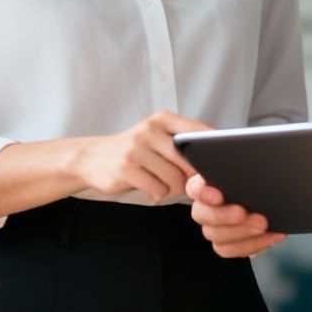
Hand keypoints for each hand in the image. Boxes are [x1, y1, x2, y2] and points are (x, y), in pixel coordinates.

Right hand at [69, 111, 211, 201]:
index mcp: (162, 119)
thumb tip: (216, 161)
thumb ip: (183, 143)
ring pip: (175, 179)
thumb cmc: (134, 151)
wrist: (92, 158)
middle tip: (183, 179)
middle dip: (190, 176)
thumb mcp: (157, 137)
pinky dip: (157, 193)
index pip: (198, 132)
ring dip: (171, 187)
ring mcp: (136, 148)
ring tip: (158, 179)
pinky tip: (146, 185)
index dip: (211, 151)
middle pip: (189, 161)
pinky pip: (158, 189)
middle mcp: (149, 130)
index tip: (218, 162)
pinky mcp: (126, 168)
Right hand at [188, 173, 285, 258]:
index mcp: (206, 184)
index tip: (219, 195)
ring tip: (264, 225)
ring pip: (215, 236)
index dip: (203, 192)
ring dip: (241, 232)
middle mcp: (205, 207)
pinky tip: (270, 235)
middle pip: (202, 215)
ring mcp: (212, 227)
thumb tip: (249, 161)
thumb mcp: (252, 169)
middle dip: (225, 216)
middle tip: (245, 213)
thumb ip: (244, 167)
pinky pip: (229, 250)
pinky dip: (252, 245)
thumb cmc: (257, 181)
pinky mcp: (224, 243)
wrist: (270, 200)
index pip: (195, 188)